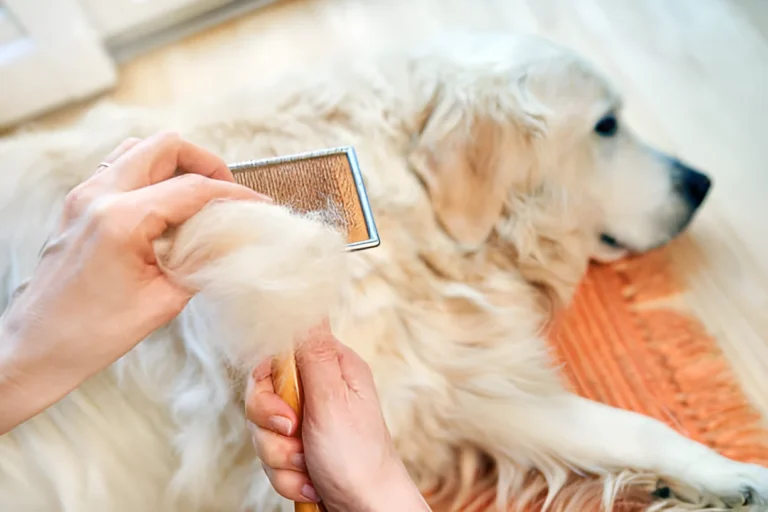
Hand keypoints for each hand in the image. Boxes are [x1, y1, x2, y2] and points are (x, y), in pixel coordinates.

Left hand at [0, 132, 269, 433]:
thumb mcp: (163, 302)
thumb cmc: (91, 334)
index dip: (235, 196)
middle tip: (226, 195)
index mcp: (121, 219)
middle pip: (165, 147)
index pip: (193, 189)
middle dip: (205, 164)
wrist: (36, 349)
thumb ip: (202, 264)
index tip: (260, 207)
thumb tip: (233, 243)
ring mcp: (83, 196)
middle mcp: (98, 196)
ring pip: (140, 150)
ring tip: (198, 198)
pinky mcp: (77, 206)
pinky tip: (166, 210)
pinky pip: (120, 169)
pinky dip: (151, 176)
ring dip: (175, 165)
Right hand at [246, 321, 429, 511]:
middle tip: (297, 439)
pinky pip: (271, 458)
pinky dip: (287, 477)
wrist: (368, 511)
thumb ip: (311, 353)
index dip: (267, 386)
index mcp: (331, 368)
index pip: (276, 355)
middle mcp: (318, 391)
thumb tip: (306, 301)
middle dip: (272, 429)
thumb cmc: (358, 457)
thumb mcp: (332, 400)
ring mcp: (308, 422)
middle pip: (262, 395)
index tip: (285, 412)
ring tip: (309, 468)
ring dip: (281, 459)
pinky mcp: (300, 450)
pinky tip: (311, 483)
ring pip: (263, 431)